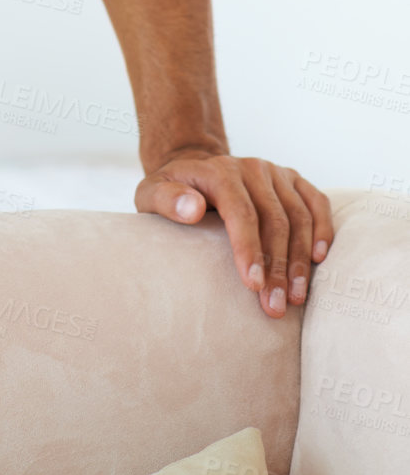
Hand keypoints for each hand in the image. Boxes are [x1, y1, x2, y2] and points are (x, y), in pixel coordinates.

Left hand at [134, 151, 334, 318]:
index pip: (240, 212)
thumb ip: (166, 199)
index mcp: (219, 171)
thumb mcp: (151, 193)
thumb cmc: (173, 191)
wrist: (194, 169)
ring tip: (297, 297)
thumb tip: (192, 208)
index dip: (249, 248)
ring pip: (298, 217)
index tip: (253, 285)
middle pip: (274, 220)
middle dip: (277, 267)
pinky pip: (317, 202)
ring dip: (300, 260)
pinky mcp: (293, 179)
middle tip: (276, 306)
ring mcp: (275, 172)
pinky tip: (319, 259)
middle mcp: (251, 167)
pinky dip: (323, 229)